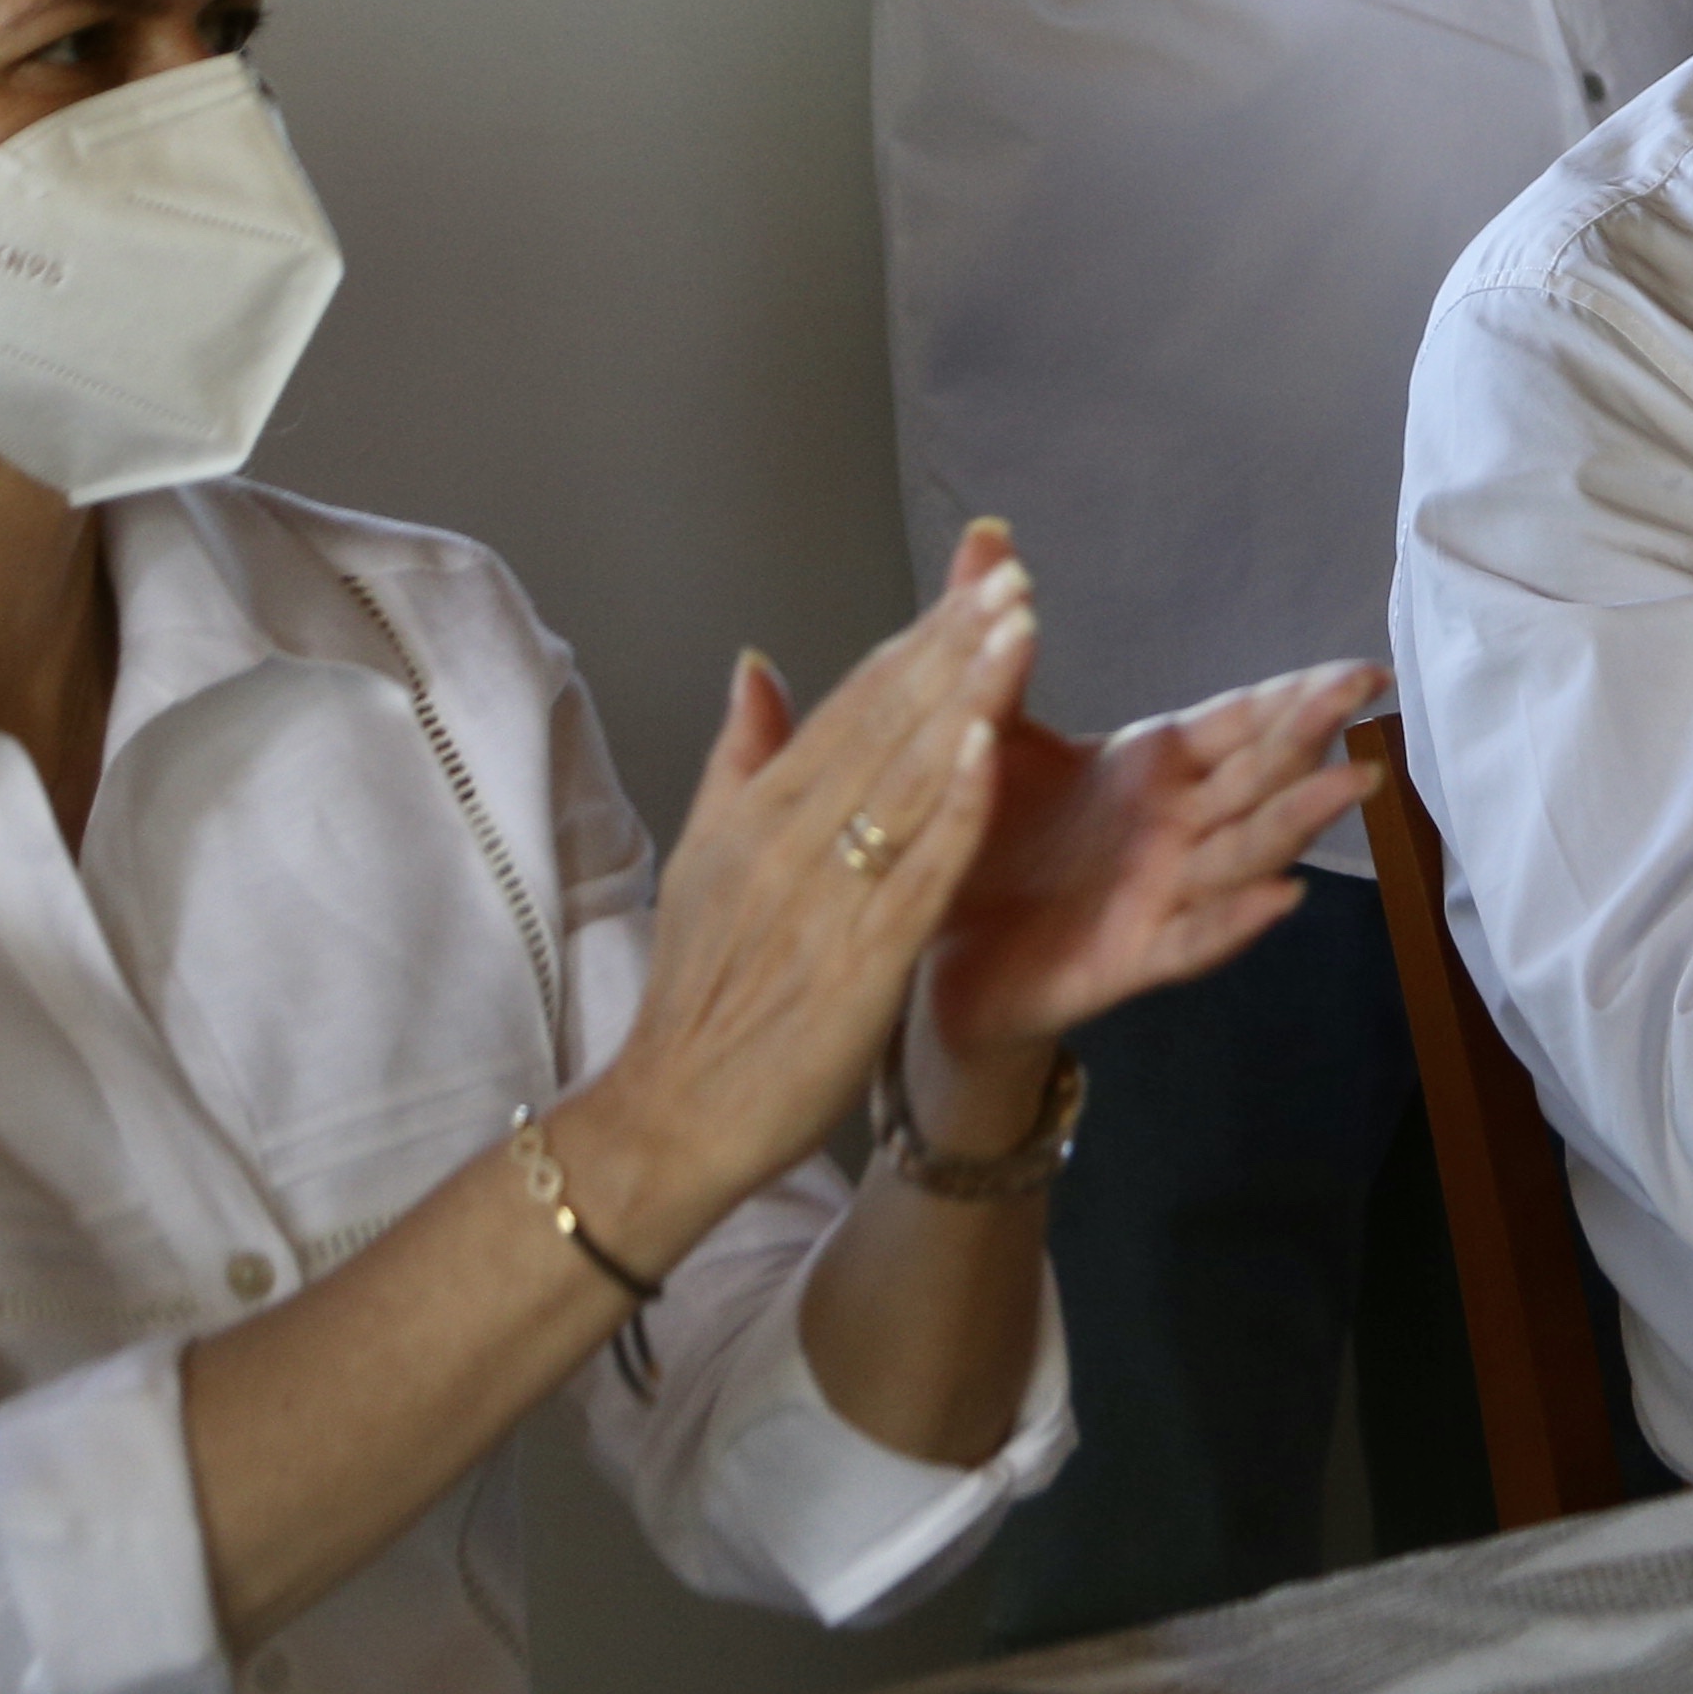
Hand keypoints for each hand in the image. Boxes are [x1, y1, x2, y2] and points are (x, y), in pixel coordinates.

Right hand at [588, 527, 1043, 1248]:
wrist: (673, 1115)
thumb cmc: (699, 993)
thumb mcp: (702, 859)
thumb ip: (739, 759)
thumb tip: (756, 663)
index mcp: (760, 811)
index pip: (853, 704)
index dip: (920, 641)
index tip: (980, 585)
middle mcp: (789, 838)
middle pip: (886, 722)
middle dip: (955, 646)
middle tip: (1015, 579)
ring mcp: (822, 896)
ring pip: (906, 778)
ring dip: (967, 697)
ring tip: (1018, 628)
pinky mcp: (857, 959)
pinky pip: (914, 870)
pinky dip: (951, 807)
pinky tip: (989, 749)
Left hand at [918, 650, 1386, 1068]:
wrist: (928, 941)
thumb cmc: (975, 829)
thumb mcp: (981, 725)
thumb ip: (992, 641)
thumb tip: (986, 533)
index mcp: (1152, 767)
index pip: (1242, 723)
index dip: (1300, 696)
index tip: (1364, 669)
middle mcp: (1175, 826)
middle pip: (1258, 777)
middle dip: (1311, 736)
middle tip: (1366, 698)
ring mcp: (1163, 892)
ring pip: (1245, 851)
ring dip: (1299, 818)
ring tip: (1352, 784)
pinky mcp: (1130, 956)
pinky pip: (1194, 938)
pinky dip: (1238, 919)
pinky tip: (1282, 895)